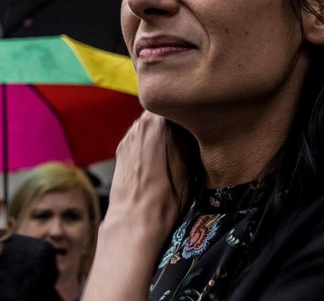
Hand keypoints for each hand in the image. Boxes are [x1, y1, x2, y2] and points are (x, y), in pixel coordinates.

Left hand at [86, 112, 187, 300]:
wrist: (136, 221)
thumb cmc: (169, 197)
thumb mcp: (192, 164)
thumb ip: (193, 138)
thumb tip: (198, 128)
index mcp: (164, 121)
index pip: (182, 102)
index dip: (193, 112)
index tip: (202, 122)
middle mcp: (144, 121)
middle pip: (165, 110)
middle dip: (176, 119)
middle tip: (189, 135)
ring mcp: (131, 133)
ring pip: (151, 123)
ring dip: (161, 130)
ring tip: (173, 150)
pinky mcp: (122, 146)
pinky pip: (140, 136)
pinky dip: (149, 142)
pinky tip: (156, 161)